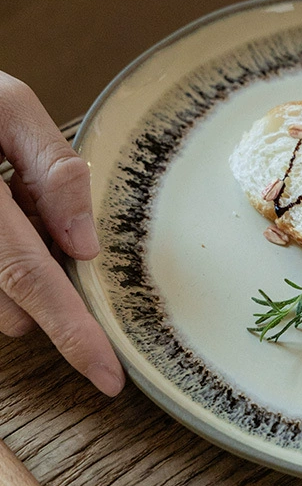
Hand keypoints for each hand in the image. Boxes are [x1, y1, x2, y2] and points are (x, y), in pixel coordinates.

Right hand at [0, 72, 123, 395]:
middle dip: (46, 282)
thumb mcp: (6, 106)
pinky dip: (3, 251)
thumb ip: (51, 169)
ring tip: (6, 202)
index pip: (29, 277)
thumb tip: (84, 246)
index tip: (108, 379)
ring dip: (18, 261)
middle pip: (14, 295)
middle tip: (33, 213)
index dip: (72, 333)